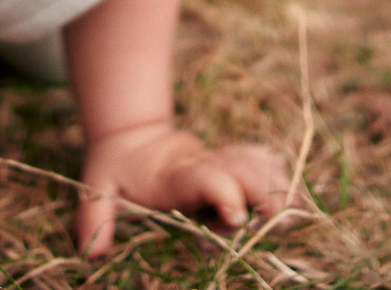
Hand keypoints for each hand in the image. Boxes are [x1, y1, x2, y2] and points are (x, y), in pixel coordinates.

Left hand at [74, 121, 290, 255]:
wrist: (131, 137)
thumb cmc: (114, 170)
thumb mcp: (96, 188)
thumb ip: (94, 217)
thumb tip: (93, 253)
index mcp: (174, 175)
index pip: (205, 177)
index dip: (223, 192)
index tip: (236, 215)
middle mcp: (203, 165)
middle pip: (241, 171)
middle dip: (262, 193)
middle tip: (277, 218)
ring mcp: (219, 162)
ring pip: (256, 165)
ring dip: (276, 184)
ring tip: (294, 214)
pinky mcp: (229, 164)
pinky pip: (261, 162)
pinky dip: (280, 175)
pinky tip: (298, 197)